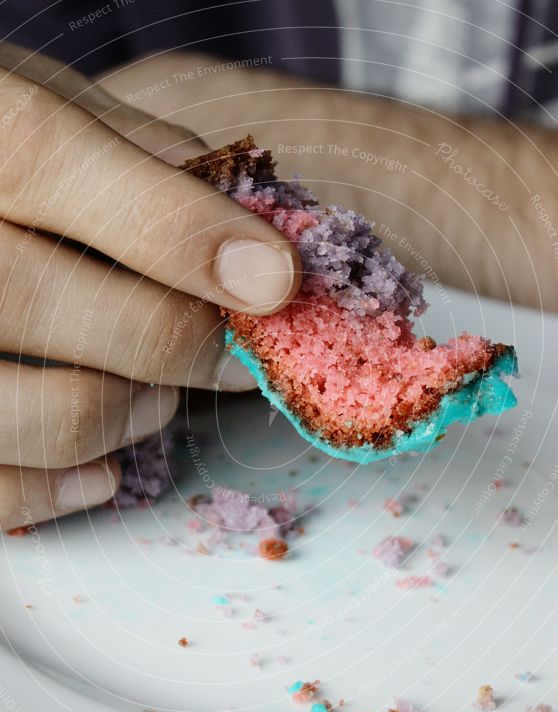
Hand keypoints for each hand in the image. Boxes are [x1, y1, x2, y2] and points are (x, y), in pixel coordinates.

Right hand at [0, 44, 300, 529]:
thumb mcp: (42, 111)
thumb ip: (130, 148)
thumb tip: (245, 217)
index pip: (45, 159)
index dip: (174, 225)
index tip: (275, 276)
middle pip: (46, 299)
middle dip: (176, 336)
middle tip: (235, 351)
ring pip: (49, 409)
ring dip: (136, 411)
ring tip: (157, 395)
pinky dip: (74, 486)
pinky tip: (105, 463)